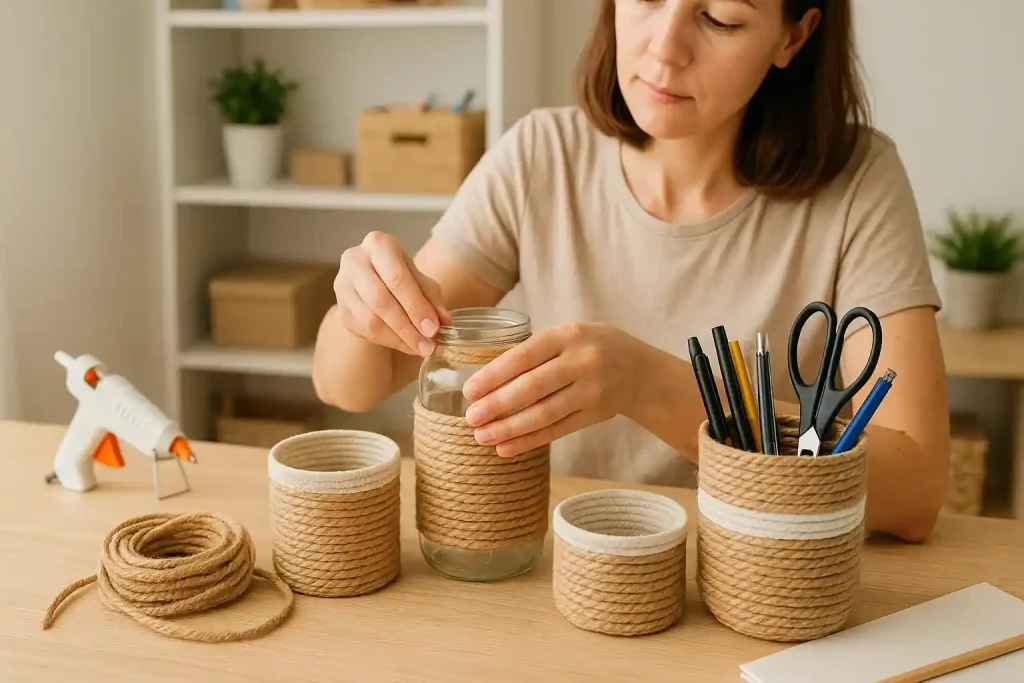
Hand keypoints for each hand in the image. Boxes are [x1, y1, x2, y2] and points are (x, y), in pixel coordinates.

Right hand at [335, 231, 450, 356]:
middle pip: (381, 300)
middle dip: (407, 327)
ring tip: (420, 348)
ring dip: (398, 338)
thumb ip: (432, 298)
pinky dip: (388, 341)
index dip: (416, 306)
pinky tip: (406, 345)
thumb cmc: (400, 275)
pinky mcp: (341, 309)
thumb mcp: (420, 279)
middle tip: (428, 345)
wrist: (372, 280)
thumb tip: (443, 321)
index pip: (397, 279)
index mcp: (378, 245)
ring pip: (370, 319)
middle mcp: (355, 261)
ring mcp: (343, 286)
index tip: (433, 329)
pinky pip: (364, 330)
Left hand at [461, 323, 642, 457]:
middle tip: (471, 418)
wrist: (639, 368)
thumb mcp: (568, 335)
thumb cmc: (590, 347)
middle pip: (532, 388)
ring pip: (544, 414)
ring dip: (509, 428)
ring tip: (482, 437)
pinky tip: (505, 448)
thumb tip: (485, 381)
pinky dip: (529, 441)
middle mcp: (582, 361)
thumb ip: (534, 352)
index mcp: (568, 335)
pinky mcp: (596, 415)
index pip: (523, 356)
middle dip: (497, 405)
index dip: (493, 376)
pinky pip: (557, 430)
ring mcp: (592, 390)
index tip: (469, 391)